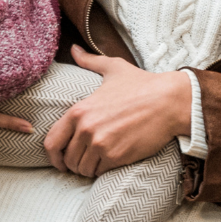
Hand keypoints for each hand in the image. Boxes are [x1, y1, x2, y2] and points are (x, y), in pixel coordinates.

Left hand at [43, 46, 192, 177]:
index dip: (53, 156)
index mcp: (79, 110)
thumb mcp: (113, 68)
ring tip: (98, 163)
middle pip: (68, 159)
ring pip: (82, 169)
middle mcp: (85, 129)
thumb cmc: (142, 84)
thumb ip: (89, 61)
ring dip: (88, 169)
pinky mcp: (116, 156)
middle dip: (74, 164)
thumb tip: (73, 48)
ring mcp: (100, 144)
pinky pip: (100, 172)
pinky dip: (103, 171)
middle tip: (85, 161)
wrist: (169, 101)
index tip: (60, 161)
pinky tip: (110, 163)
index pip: (51, 142)